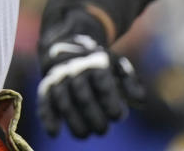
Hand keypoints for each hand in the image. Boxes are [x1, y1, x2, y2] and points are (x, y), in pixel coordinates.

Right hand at [37, 7, 144, 137]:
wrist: (67, 48)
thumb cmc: (100, 65)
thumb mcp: (118, 67)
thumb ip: (130, 83)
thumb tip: (139, 101)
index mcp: (95, 63)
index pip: (101, 81)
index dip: (109, 100)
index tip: (117, 116)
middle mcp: (74, 69)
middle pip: (82, 94)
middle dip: (92, 115)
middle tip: (102, 130)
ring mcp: (58, 78)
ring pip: (62, 100)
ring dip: (73, 119)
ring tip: (84, 134)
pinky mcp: (46, 88)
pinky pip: (44, 101)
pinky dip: (47, 117)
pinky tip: (54, 133)